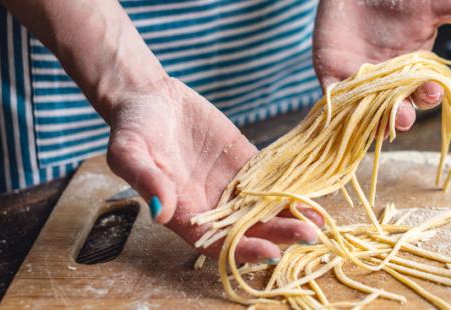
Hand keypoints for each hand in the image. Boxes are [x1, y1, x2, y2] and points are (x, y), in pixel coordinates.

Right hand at [105, 77, 323, 262]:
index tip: (271, 251)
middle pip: (251, 229)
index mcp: (184, 213)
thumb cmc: (131, 129)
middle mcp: (212, 205)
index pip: (219, 243)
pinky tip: (314, 189)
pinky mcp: (245, 161)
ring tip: (320, 218)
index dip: (245, 249)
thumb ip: (147, 182)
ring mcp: (231, 184)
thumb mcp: (129, 153)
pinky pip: (272, 178)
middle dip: (281, 234)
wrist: (148, 98)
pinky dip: (292, 186)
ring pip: (266, 207)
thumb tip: (160, 212)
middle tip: (310, 235)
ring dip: (292, 215)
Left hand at [313, 0, 450, 129]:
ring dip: (372, 119)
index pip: (425, 94)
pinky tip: (341, 110)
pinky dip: (336, 107)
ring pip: (366, 111)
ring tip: (379, 120)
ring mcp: (359, 81)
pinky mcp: (330, 72)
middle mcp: (389, 83)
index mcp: (416, 72)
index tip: (432, 90)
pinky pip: (334, 98)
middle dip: (401, 115)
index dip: (429, 96)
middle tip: (403, 115)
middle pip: (396, 109)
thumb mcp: (442, 4)